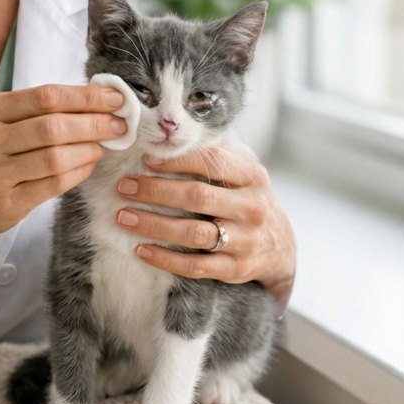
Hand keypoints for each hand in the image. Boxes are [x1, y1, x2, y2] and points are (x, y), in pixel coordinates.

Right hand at [0, 83, 126, 293]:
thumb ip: (32, 113)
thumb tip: (92, 103)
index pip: (44, 97)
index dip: (85, 96)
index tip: (114, 97)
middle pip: (52, 125)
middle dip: (94, 123)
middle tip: (120, 124)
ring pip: (55, 156)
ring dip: (89, 149)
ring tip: (106, 144)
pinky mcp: (7, 203)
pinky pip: (53, 184)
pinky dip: (78, 172)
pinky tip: (89, 164)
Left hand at [115, 147, 295, 311]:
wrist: (279, 247)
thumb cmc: (247, 199)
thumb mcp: (243, 173)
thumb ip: (215, 155)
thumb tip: (169, 135)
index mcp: (252, 176)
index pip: (212, 162)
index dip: (176, 160)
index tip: (145, 158)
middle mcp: (251, 207)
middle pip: (197, 197)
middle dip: (156, 191)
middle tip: (124, 186)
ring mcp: (245, 240)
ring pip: (193, 233)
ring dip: (154, 225)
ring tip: (124, 217)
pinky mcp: (235, 269)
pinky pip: (196, 266)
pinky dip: (166, 259)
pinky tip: (141, 250)